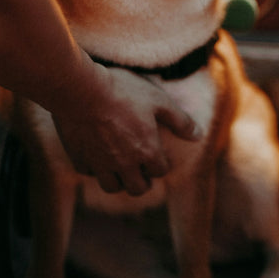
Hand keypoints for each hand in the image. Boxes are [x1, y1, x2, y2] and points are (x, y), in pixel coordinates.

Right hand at [53, 63, 200, 195]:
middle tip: (141, 168)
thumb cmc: (124, 91)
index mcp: (147, 152)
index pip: (160, 171)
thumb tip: (198, 136)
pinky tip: (97, 155)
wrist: (82, 90)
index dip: (161, 163)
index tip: (158, 154)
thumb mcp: (159, 100)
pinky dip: (95, 168)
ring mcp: (100, 164)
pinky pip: (89, 173)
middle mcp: (125, 164)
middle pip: (138, 188)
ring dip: (120, 181)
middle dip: (143, 180)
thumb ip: (180, 120)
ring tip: (121, 167)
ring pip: (113, 187)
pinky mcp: (80, 159)